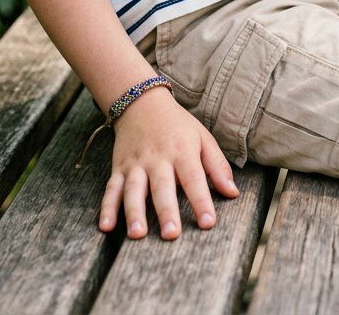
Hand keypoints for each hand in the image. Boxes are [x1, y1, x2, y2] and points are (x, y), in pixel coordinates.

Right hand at [98, 86, 238, 239]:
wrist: (142, 102)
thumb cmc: (178, 126)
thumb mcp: (202, 138)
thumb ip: (217, 166)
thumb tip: (233, 193)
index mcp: (182, 151)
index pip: (194, 178)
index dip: (201, 201)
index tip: (208, 223)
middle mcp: (157, 159)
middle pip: (162, 187)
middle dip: (166, 211)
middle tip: (171, 235)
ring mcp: (135, 164)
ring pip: (133, 190)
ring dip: (134, 212)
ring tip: (137, 235)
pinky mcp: (119, 168)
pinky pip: (111, 189)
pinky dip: (106, 208)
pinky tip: (105, 226)